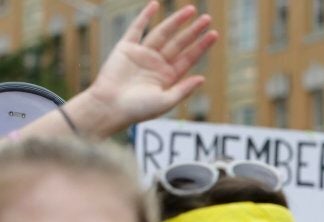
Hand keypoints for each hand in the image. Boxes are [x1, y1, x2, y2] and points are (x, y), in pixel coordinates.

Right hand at [84, 1, 217, 133]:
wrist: (110, 107)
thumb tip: (202, 78)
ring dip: (176, 21)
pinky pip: (137, 29)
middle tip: (207, 19)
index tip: (214, 34)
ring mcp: (142, 54)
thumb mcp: (165, 102)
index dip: (201, 46)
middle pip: (179, 43)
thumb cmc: (137, 110)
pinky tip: (155, 5)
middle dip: (193, 31)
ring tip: (191, 10)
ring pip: (163, 33)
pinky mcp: (126, 48)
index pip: (188, 58)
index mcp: (168, 77)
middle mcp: (157, 64)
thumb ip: (183, 89)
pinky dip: (145, 17)